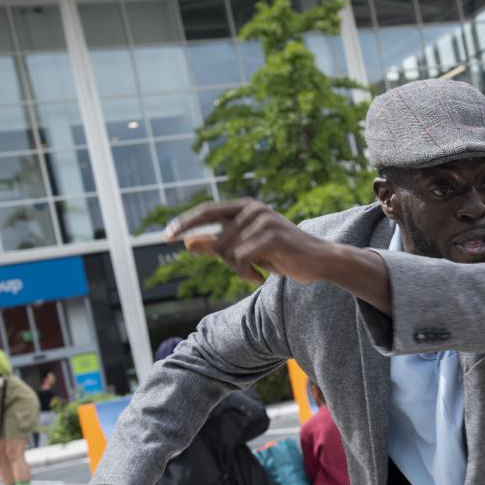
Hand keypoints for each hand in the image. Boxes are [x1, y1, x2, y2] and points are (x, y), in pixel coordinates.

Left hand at [166, 200, 332, 284]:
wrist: (318, 261)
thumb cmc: (283, 254)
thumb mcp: (247, 250)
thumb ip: (217, 245)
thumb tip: (187, 243)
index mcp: (245, 207)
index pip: (207, 211)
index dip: (185, 223)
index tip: (165, 236)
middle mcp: (253, 209)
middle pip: (218, 240)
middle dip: (226, 262)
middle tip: (244, 271)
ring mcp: (263, 220)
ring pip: (228, 251)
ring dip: (239, 270)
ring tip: (257, 273)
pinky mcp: (272, 235)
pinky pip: (241, 258)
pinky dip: (247, 273)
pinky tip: (261, 277)